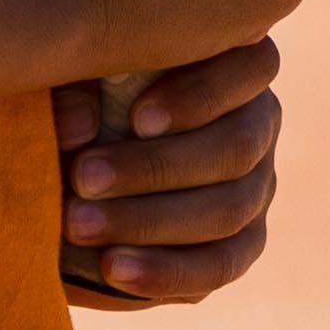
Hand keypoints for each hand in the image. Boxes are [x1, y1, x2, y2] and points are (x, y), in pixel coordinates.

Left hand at [53, 38, 284, 309]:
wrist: (74, 162)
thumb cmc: (81, 88)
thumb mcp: (72, 71)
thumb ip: (73, 87)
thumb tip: (77, 128)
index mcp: (233, 59)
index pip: (253, 66)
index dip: (202, 94)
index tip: (136, 119)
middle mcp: (257, 122)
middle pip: (236, 147)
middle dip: (155, 168)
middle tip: (81, 178)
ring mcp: (255, 187)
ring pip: (228, 210)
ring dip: (150, 221)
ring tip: (78, 226)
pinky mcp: (239, 245)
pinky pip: (219, 266)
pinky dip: (166, 270)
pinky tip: (112, 268)